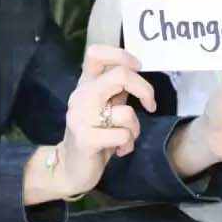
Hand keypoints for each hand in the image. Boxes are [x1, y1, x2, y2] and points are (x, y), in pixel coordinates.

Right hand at [58, 45, 154, 195]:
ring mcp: (81, 117)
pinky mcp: (85, 139)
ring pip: (126, 112)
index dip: (121, 55)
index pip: (95, 54)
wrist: (71, 168)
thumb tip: (137, 72)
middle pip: (120, 75)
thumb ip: (117, 90)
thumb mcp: (105, 107)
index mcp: (85, 85)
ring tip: (125, 138)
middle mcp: (81, 96)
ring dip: (135, 129)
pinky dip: (128, 144)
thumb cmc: (95, 135)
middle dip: (145, 90)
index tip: (138, 67)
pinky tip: (119, 150)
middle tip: (151, 106)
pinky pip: (122, 135)